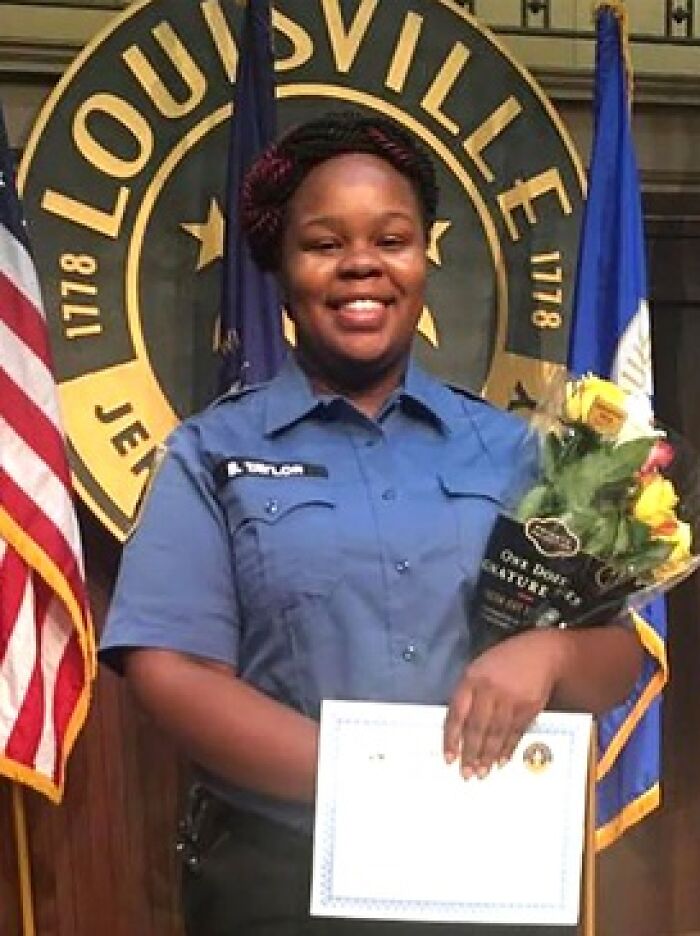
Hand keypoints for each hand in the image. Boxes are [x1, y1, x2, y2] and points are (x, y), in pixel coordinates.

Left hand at [443, 630, 567, 778]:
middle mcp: (489, 690)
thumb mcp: (479, 668)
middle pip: (477, 727)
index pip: (457, 713)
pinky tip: (501, 761)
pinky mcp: (529, 707)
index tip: (449, 758)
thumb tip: (459, 727)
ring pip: (496, 733)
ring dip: (488, 756)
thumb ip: (468, 693)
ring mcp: (511, 699)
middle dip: (471, 753)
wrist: (542, 653)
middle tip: (466, 774)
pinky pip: (515, 732)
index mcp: (472, 679)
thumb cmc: (505, 661)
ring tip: (482, 773)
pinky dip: (507, 748)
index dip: (451, 738)